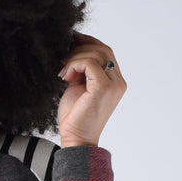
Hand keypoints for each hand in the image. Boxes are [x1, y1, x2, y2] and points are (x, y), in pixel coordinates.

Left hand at [56, 34, 125, 148]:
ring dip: (75, 57)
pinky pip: (89, 62)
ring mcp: (113, 84)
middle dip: (81, 47)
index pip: (105, 52)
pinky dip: (74, 64)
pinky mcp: (103, 87)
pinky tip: (65, 76)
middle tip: (63, 55)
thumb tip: (74, 46)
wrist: (76, 139)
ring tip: (63, 70)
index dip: (88, 42)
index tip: (71, 41)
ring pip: (96, 53)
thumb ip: (82, 69)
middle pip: (102, 49)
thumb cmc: (75, 117)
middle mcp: (118, 82)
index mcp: (115, 81)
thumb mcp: (78, 86)